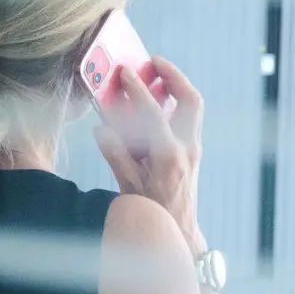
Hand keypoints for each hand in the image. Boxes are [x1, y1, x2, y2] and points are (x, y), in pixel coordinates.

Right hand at [92, 56, 205, 251]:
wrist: (178, 231)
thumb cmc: (151, 210)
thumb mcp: (127, 185)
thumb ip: (115, 154)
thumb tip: (101, 128)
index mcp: (168, 156)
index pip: (153, 113)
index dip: (137, 90)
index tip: (125, 72)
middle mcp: (187, 148)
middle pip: (190, 100)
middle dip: (174, 76)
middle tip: (153, 62)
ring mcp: (194, 149)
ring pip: (193, 107)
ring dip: (177, 87)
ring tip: (157, 75)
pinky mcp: (194, 151)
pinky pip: (188, 118)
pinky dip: (175, 104)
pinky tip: (158, 101)